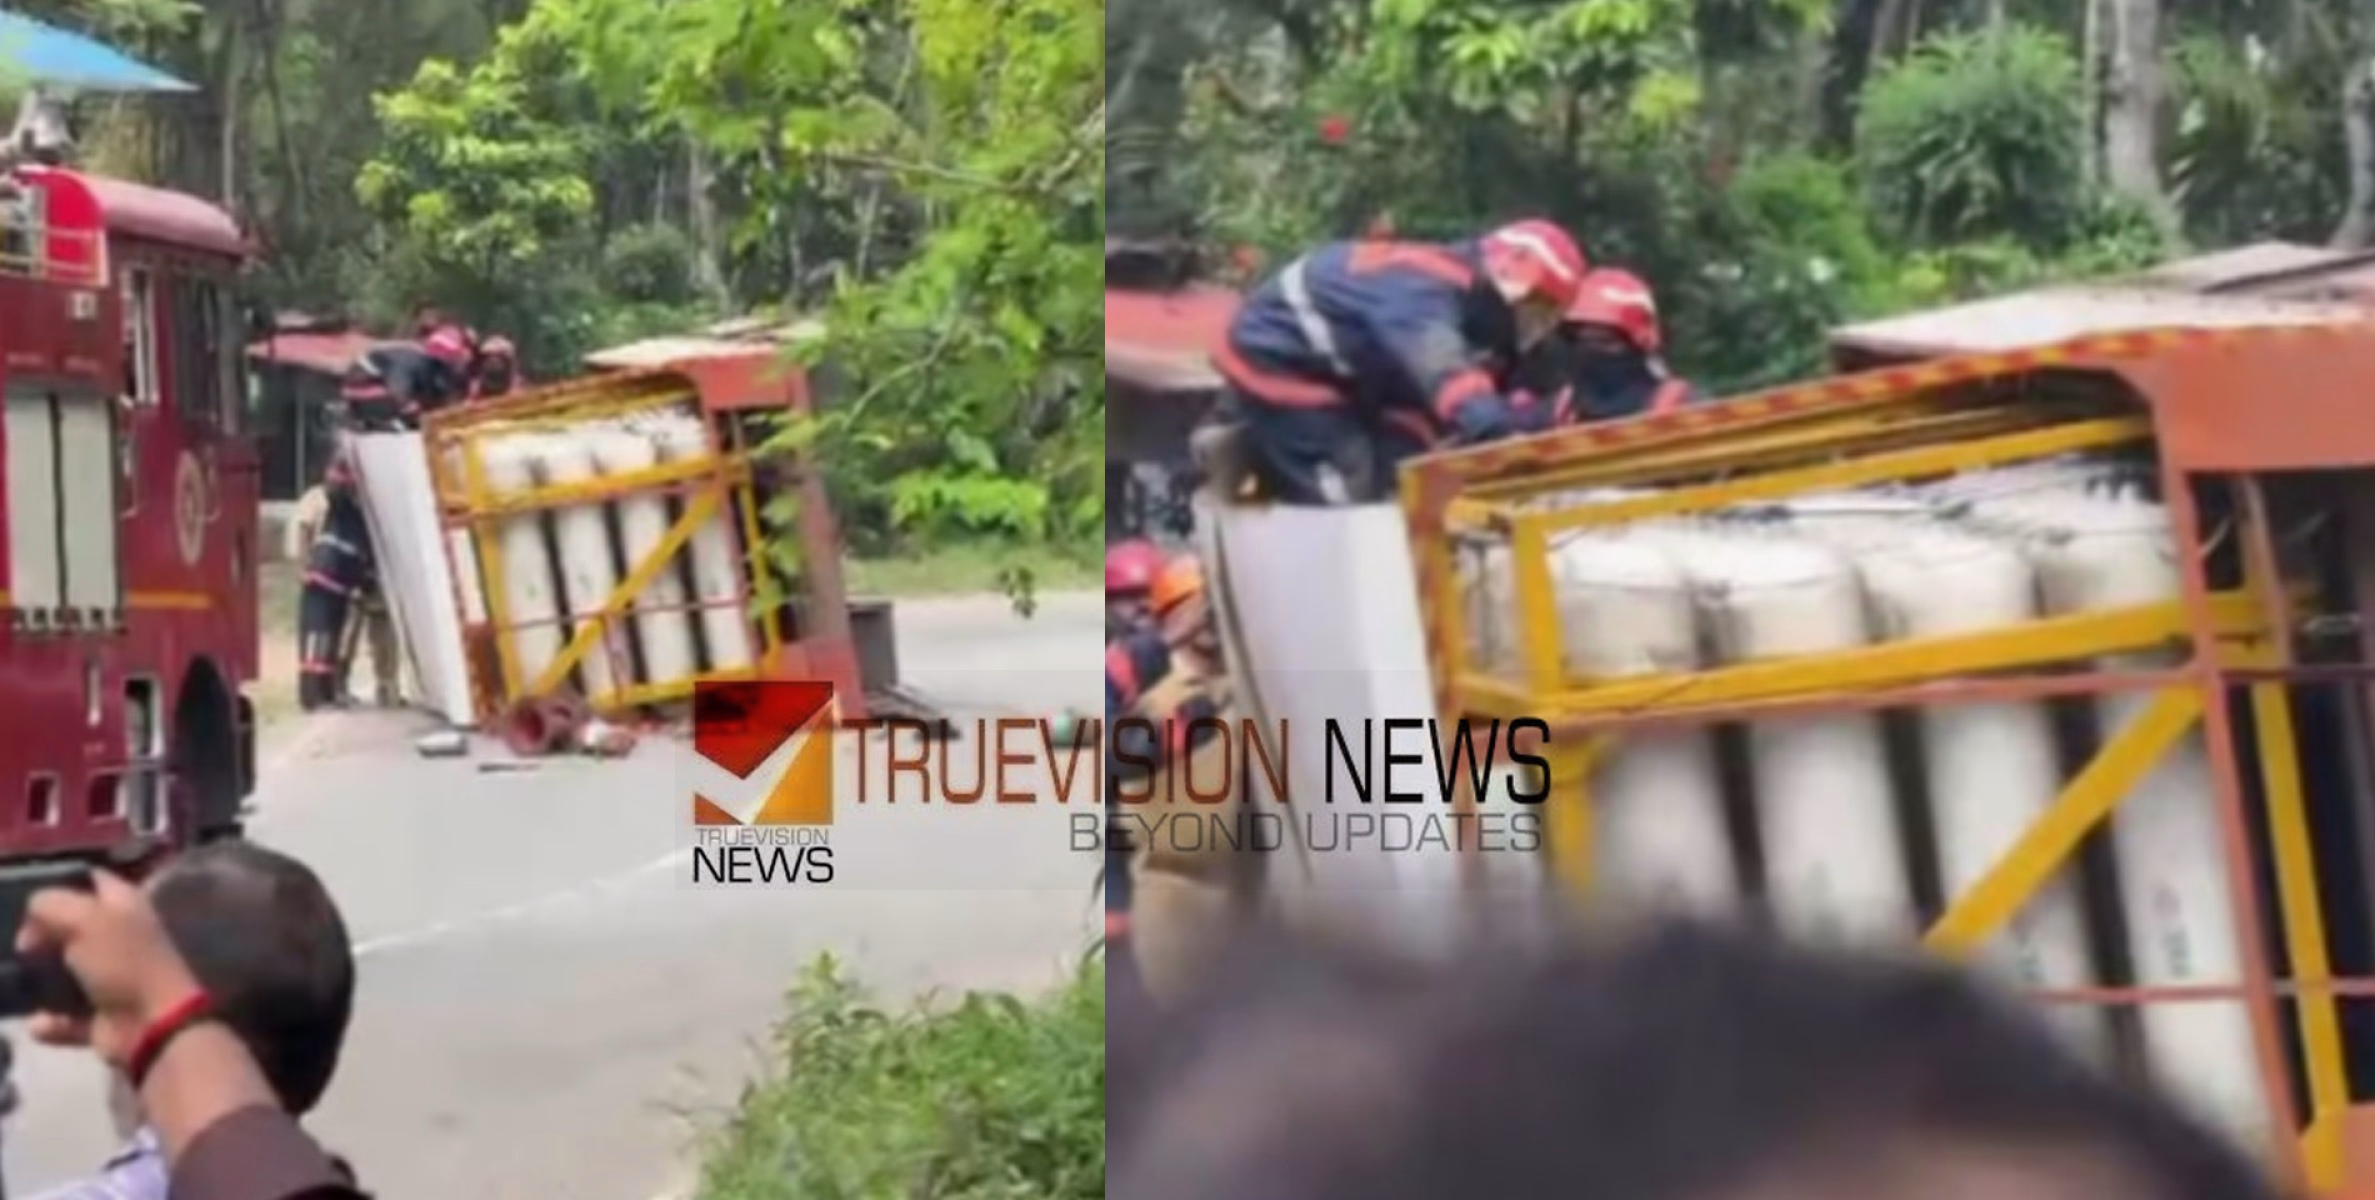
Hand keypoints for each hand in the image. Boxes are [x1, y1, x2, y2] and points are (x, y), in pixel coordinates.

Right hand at [15, 871, 203, 1069]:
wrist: (152, 1024)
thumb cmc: (122, 962)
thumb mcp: (86, 919)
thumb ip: (52, 904)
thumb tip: (33, 915)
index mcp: (124, 904)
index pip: (90, 879)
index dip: (60, 882)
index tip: (28, 898)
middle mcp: (119, 936)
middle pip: (70, 927)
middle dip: (41, 936)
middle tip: (22, 946)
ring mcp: (111, 977)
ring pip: (64, 972)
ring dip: (41, 982)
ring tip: (20, 981)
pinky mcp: (102, 1015)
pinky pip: (66, 1017)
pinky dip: (52, 1023)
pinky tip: (40, 1024)